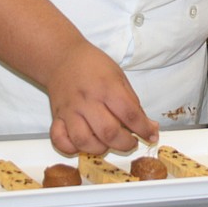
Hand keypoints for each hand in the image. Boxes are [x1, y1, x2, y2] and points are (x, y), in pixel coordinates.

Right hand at [45, 41, 158, 155]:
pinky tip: (83, 144)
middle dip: (125, 144)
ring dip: (100, 149)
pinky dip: (72, 148)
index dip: (144, 129)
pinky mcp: (56, 117)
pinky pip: (60, 140)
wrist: (62, 57)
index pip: (130, 114)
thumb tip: (149, 127)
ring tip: (108, 144)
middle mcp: (87, 100)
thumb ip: (133, 103)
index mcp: (107, 87)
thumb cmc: (94, 66)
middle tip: (131, 142)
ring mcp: (70, 111)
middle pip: (108, 132)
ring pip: (83, 141)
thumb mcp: (119, 77)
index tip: (151, 136)